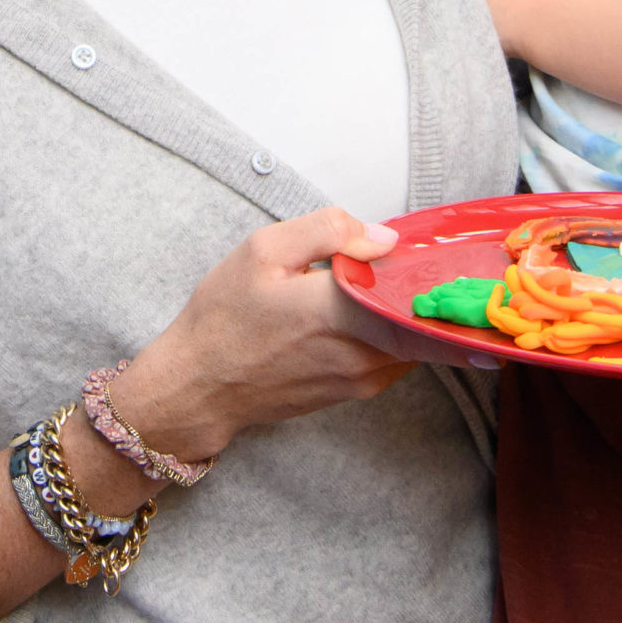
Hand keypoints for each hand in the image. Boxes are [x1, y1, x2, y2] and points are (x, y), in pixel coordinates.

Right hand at [109, 208, 421, 462]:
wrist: (200, 386)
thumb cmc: (224, 317)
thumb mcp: (262, 251)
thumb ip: (328, 230)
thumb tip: (384, 237)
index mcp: (338, 311)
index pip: (413, 286)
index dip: (420, 261)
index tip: (411, 243)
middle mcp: (360, 351)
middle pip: (421, 313)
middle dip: (417, 284)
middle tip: (399, 258)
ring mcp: (363, 378)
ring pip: (413, 336)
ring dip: (405, 309)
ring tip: (377, 282)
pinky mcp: (358, 392)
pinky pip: (397, 355)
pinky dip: (393, 331)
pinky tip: (363, 312)